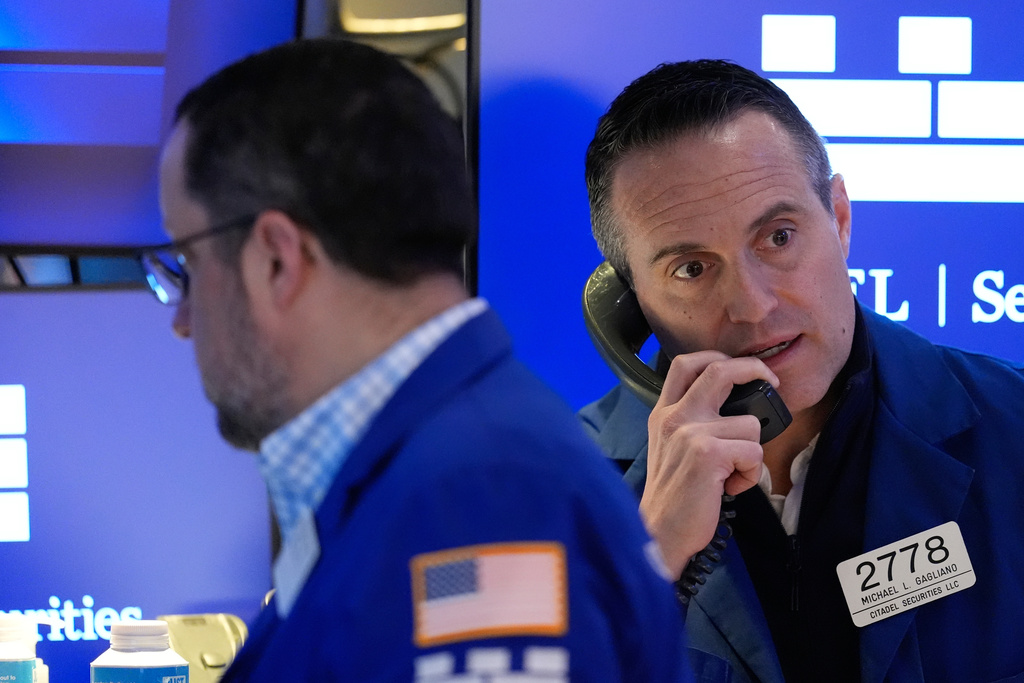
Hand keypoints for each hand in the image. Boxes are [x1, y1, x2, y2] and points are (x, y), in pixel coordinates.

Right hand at [639, 351, 778, 577]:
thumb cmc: (673, 495)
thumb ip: (691, 421)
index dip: (718, 357)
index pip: (686, 363)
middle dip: (756, 369)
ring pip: (750, 423)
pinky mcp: (707, 454)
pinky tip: (731, 488)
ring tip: (733, 475)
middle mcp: (674, 416)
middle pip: (720, 370)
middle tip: (772, 382)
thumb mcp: (670, 447)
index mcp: (664, 413)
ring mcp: (689, 432)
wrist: (660, 531)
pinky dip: (751, 475)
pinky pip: (753, 452)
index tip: (741, 368)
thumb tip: (736, 408)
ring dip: (753, 453)